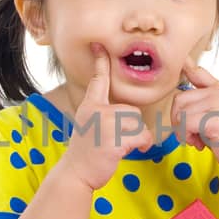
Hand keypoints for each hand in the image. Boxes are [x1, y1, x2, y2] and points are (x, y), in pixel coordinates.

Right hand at [59, 43, 156, 190]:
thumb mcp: (89, 125)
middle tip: (116, 141)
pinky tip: (131, 151)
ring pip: (137, 123)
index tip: (98, 45)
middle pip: (131, 110)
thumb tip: (126, 113)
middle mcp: (96, 112)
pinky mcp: (114, 141)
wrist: (76, 173)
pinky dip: (142, 145)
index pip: (97, 80)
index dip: (100, 61)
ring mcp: (105, 125)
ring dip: (137, 137)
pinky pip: (142, 136)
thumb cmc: (86, 152)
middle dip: (131, 127)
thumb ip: (102, 113)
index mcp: (90, 106)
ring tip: (121, 146)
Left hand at [170, 62, 218, 169]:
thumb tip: (185, 66)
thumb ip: (199, 95)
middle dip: (178, 120)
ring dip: (183, 132)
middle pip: (178, 99)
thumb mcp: (212, 111)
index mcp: (218, 88)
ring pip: (181, 114)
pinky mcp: (216, 119)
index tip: (183, 66)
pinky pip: (186, 124)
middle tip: (190, 132)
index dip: (185, 67)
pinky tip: (199, 143)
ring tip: (196, 138)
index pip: (196, 71)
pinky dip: (187, 137)